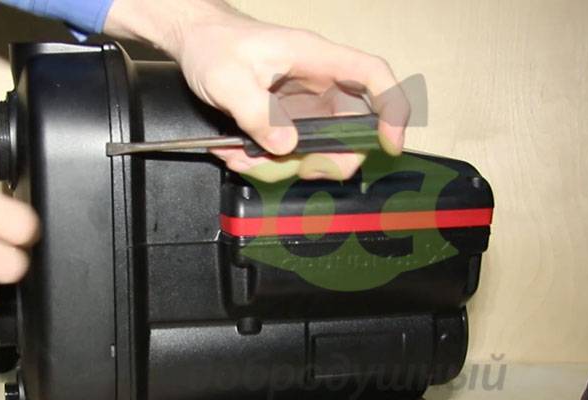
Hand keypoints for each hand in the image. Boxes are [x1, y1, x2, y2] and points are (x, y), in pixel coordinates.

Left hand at [105, 0, 409, 180]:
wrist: (195, 41)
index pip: (372, 77)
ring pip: (314, 147)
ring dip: (281, 164)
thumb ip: (257, 113)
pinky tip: (236, 152)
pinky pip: (287, 151)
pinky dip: (263, 161)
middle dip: (328, 157)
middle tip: (302, 170)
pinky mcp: (284, 120)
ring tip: (241, 155)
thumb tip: (286, 146)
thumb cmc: (214, 45)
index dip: (392, 109)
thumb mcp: (228, 79)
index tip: (391, 144)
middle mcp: (317, 82)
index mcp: (316, 59)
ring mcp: (302, 104)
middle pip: (349, 126)